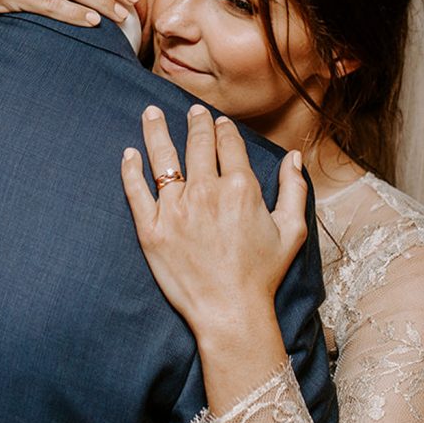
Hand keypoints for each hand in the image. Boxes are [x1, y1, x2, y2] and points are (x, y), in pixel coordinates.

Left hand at [120, 105, 307, 350]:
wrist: (230, 312)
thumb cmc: (262, 275)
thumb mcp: (292, 231)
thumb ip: (294, 190)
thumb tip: (293, 157)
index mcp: (241, 188)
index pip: (229, 145)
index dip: (224, 130)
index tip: (220, 122)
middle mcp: (207, 192)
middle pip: (198, 144)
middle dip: (196, 122)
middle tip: (192, 111)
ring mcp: (176, 209)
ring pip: (163, 158)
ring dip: (156, 130)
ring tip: (150, 112)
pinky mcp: (152, 229)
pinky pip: (136, 191)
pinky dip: (130, 169)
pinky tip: (129, 154)